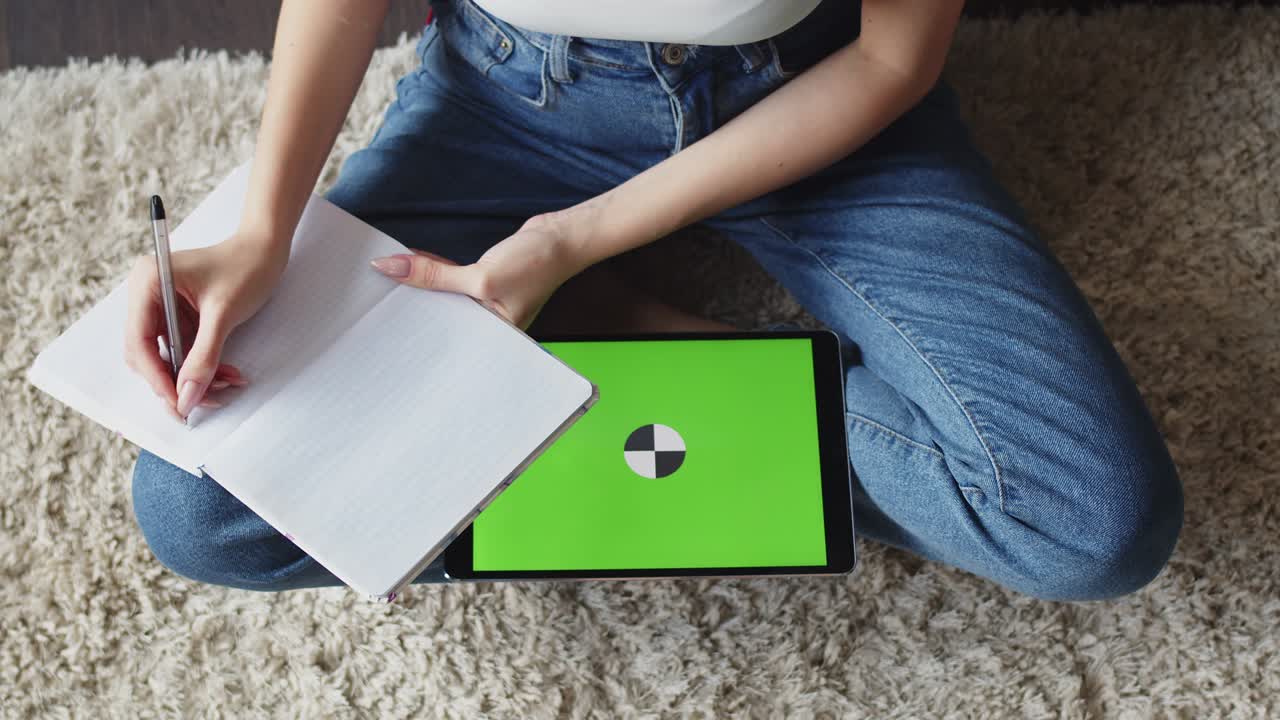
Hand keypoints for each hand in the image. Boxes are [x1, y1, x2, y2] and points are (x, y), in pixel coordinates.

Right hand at [125, 231, 288, 420]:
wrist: (266, 249)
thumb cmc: (245, 267)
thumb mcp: (223, 315)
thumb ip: (203, 357)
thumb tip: (187, 397)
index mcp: (148, 282)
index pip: (138, 341)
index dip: (157, 377)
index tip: (179, 403)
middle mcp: (147, 294)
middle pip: (147, 354)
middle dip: (176, 380)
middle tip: (204, 401)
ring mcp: (162, 306)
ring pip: (168, 357)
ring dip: (195, 376)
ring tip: (227, 384)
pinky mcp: (180, 316)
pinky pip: (185, 351)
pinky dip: (204, 365)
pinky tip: (228, 374)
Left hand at [369, 214, 584, 329]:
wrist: (561, 237)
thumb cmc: (535, 265)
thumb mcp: (480, 276)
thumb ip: (434, 275)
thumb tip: (390, 267)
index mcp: (492, 340)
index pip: (445, 339)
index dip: (415, 327)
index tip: (382, 318)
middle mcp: (488, 327)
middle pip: (441, 318)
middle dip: (414, 305)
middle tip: (377, 299)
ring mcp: (486, 304)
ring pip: (443, 298)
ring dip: (421, 286)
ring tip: (387, 282)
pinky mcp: (483, 283)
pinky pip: (450, 281)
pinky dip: (433, 272)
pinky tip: (411, 265)